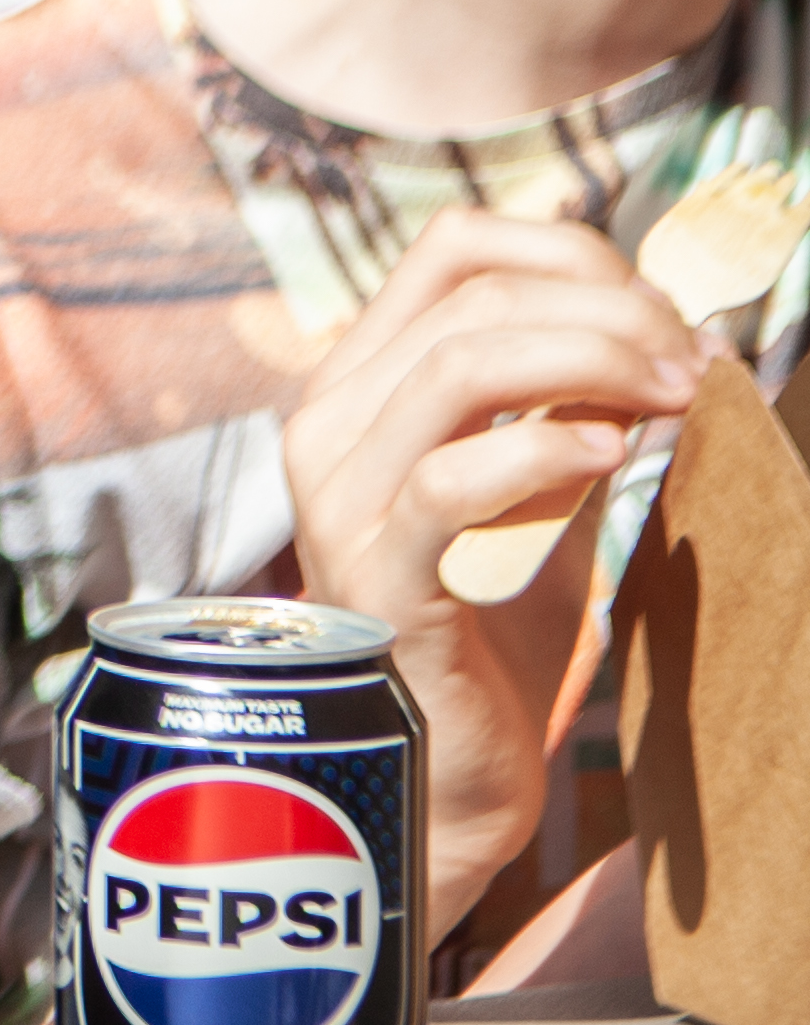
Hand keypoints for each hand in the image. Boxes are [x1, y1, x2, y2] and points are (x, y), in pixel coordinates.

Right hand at [276, 209, 703, 936]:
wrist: (450, 776)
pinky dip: (549, 449)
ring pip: (460, 363)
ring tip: (676, 401)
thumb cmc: (497, 634)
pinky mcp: (376, 576)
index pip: (453, 247)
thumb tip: (658, 321)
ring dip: (594, 362)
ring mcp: (341, 499)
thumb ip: (567, 407)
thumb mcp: (539, 493)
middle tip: (696, 365)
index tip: (664, 312)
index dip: (571, 250)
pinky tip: (619, 459)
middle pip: (474, 294)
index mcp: (361, 386)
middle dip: (611, 310)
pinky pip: (454, 480)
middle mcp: (328, 424)